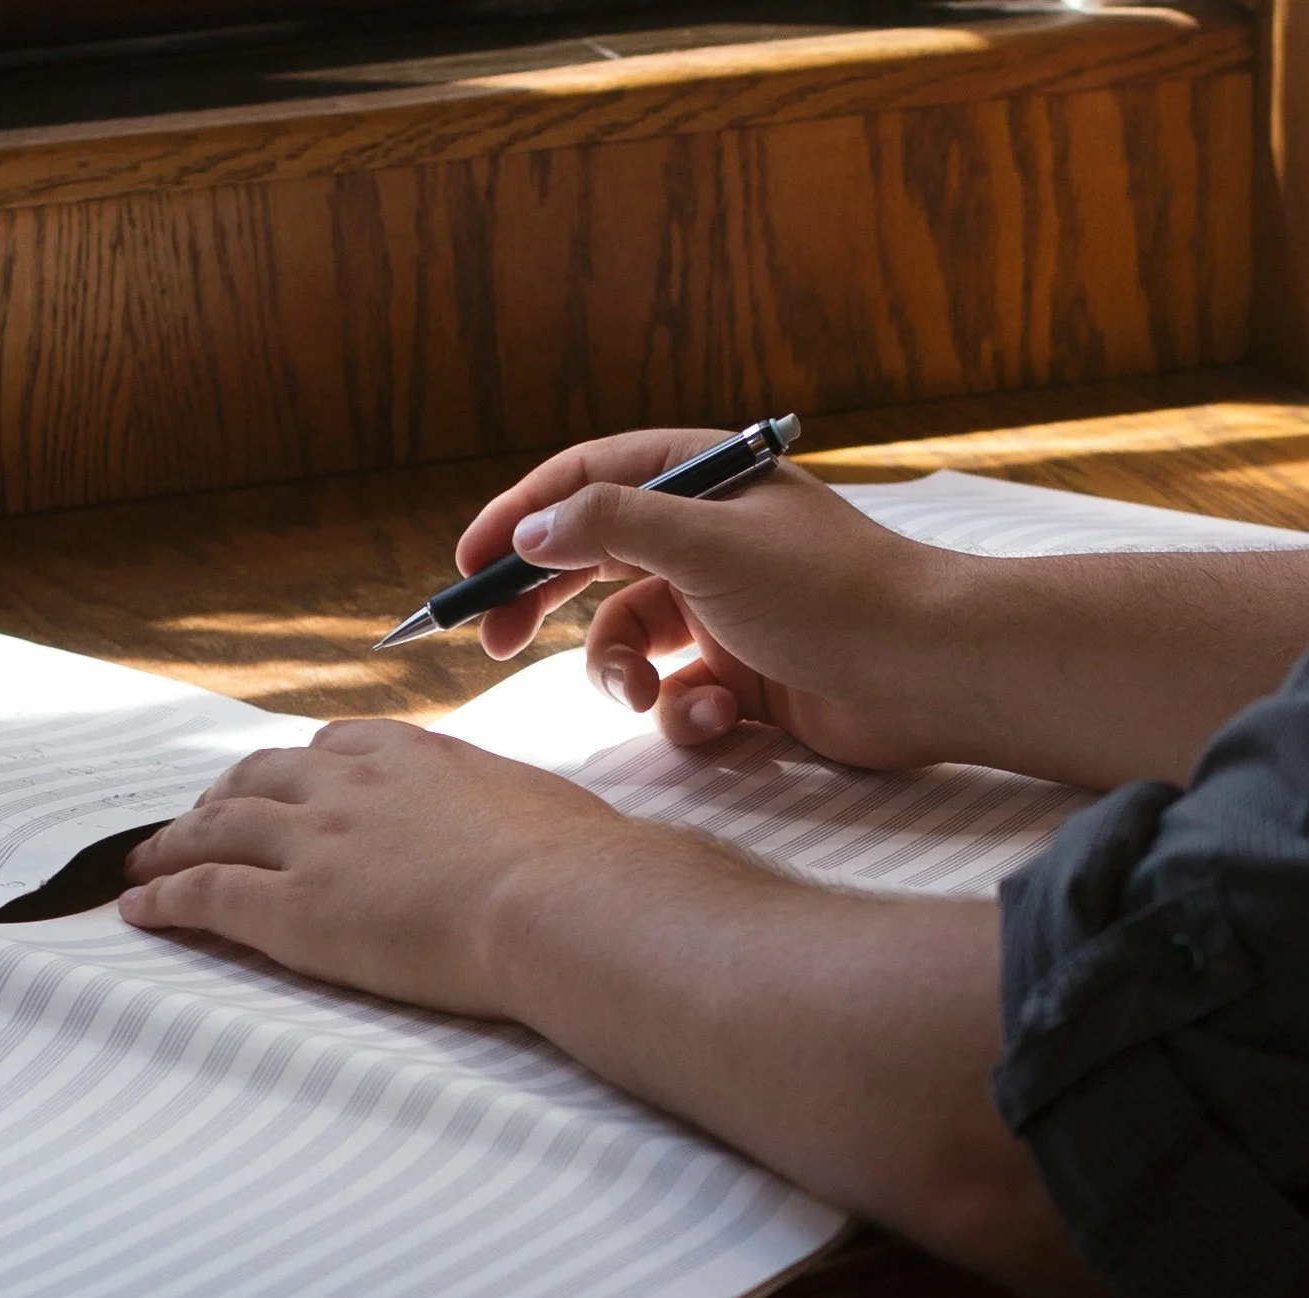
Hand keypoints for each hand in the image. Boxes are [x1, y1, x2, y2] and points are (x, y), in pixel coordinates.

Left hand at [119, 719, 620, 1014]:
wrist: (557, 900)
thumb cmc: (574, 862)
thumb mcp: (537, 804)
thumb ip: (502, 807)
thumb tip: (523, 827)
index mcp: (410, 753)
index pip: (330, 745)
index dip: (295, 767)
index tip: (281, 783)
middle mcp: (349, 784)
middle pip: (258, 778)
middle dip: (220, 797)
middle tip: (199, 819)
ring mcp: (314, 841)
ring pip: (216, 829)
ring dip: (172, 842)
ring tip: (144, 861)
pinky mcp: (292, 906)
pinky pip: (205, 893)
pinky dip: (163, 895)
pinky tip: (139, 906)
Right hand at [458, 428, 958, 769]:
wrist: (927, 675)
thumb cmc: (831, 593)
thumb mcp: (709, 542)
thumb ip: (610, 527)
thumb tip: (528, 528)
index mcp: (703, 484)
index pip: (586, 482)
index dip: (518, 518)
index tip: (466, 565)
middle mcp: (708, 540)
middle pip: (591, 564)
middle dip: (542, 603)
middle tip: (493, 641)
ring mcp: (724, 611)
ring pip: (629, 643)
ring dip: (625, 675)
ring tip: (648, 696)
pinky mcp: (742, 676)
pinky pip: (676, 694)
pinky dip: (684, 712)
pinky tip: (719, 718)